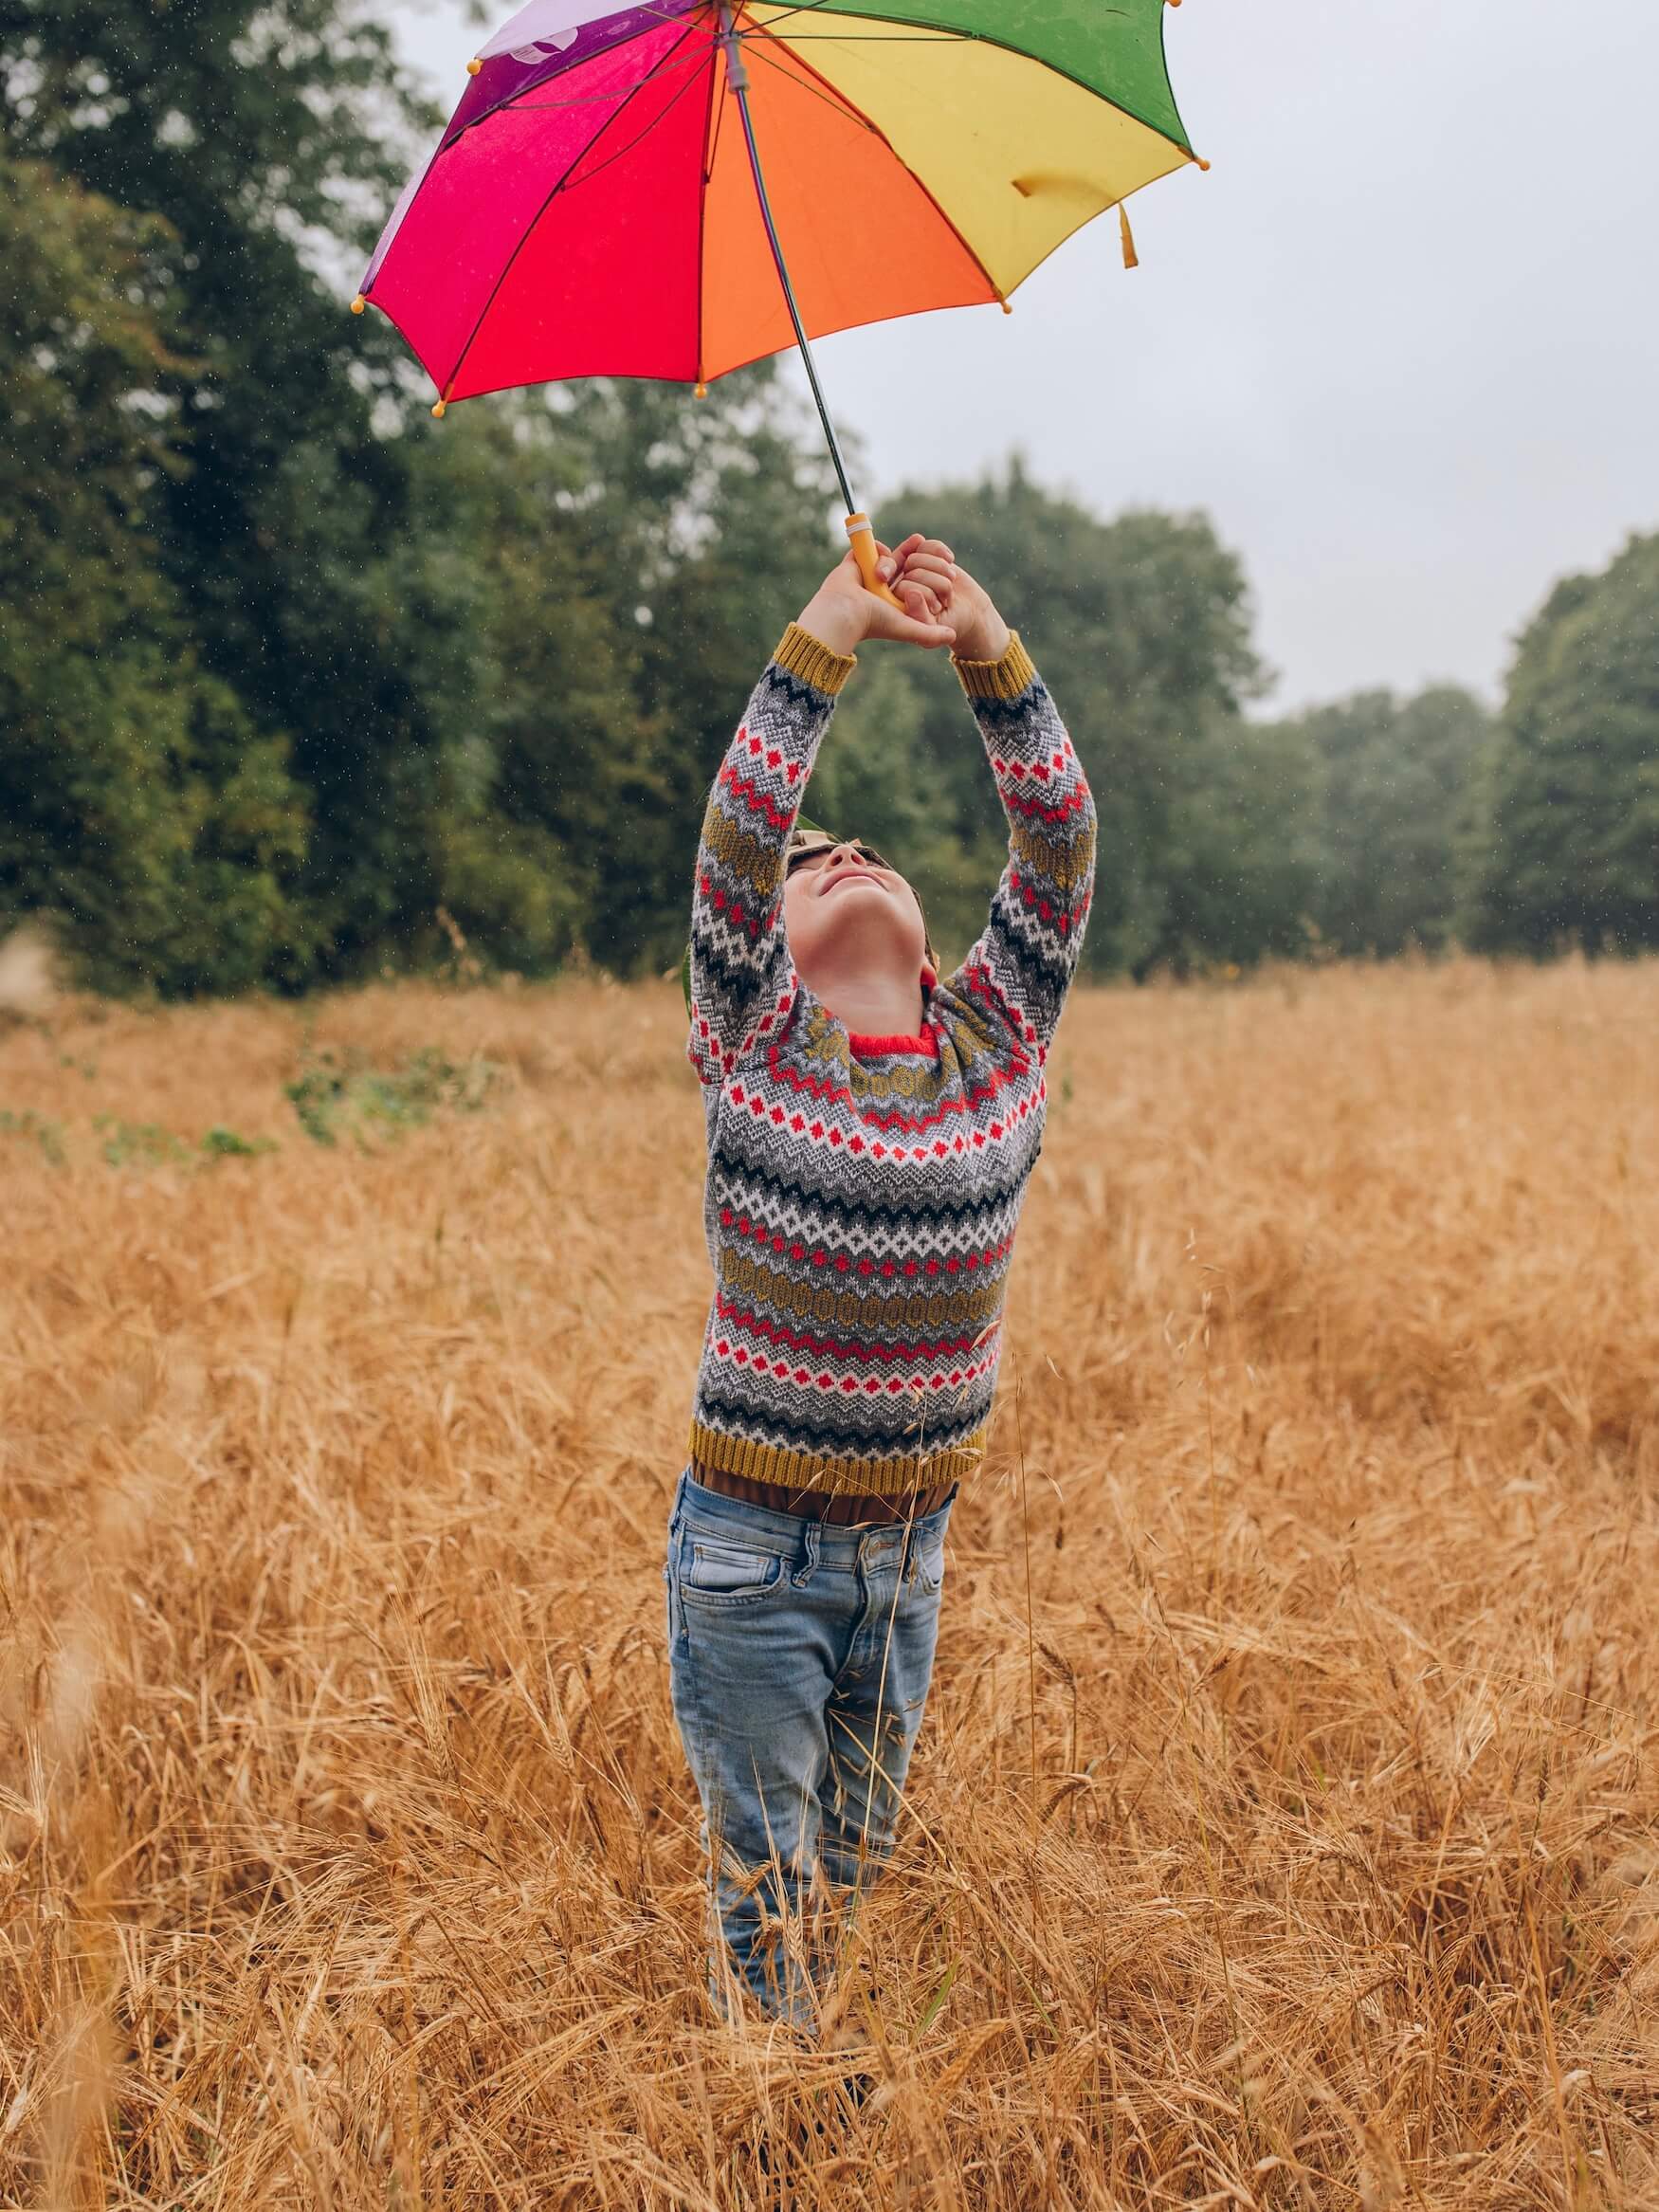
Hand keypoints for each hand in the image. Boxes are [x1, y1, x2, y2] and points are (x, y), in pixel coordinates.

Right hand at [795, 533, 956, 659]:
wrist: (843, 611)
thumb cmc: (875, 621)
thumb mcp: (908, 628)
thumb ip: (929, 635)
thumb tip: (954, 636)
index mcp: (892, 604)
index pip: (914, 583)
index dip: (925, 573)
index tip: (933, 564)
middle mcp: (880, 591)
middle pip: (903, 566)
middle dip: (912, 555)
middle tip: (922, 541)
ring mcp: (866, 576)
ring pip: (888, 558)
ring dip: (888, 561)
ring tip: (880, 575)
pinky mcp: (853, 564)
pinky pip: (869, 548)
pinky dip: (874, 549)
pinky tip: (874, 557)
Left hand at [903, 542, 1009, 663]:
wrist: (968, 610)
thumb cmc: (948, 624)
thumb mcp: (933, 629)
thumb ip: (919, 615)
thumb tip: (911, 593)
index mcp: (892, 601)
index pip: (900, 584)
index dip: (917, 589)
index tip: (930, 600)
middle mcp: (898, 581)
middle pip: (911, 565)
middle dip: (935, 581)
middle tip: (944, 599)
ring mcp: (912, 566)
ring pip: (920, 553)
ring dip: (941, 569)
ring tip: (948, 587)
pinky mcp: (925, 554)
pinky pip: (929, 544)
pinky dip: (943, 553)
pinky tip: (950, 562)